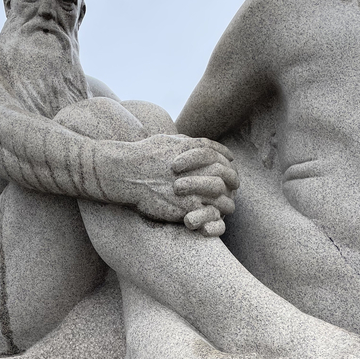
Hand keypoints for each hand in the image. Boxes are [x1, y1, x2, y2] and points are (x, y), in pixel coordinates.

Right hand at [104, 135, 238, 234]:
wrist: (125, 173)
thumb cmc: (141, 156)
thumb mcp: (167, 141)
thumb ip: (185, 143)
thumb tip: (197, 143)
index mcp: (194, 150)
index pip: (221, 154)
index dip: (227, 160)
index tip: (230, 165)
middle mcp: (198, 168)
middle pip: (227, 174)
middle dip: (233, 181)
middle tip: (234, 188)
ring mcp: (194, 188)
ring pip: (223, 196)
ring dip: (227, 202)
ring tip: (227, 206)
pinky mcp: (187, 206)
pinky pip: (209, 213)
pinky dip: (214, 216)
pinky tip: (214, 218)